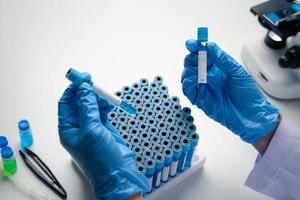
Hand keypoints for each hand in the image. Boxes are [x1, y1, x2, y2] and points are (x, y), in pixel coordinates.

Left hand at [58, 80, 147, 198]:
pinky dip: (106, 105)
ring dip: (98, 98)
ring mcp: (92, 127)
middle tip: (93, 82)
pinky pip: (102, 111)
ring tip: (104, 95)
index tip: (81, 78)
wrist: (118, 173)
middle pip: (79, 102)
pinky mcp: (104, 128)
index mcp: (68, 129)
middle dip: (86, 92)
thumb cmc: (100, 159)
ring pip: (92, 105)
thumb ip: (88, 108)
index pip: (66, 103)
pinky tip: (109, 103)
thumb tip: (84, 89)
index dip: (73, 90)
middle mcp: (79, 127)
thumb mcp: (91, 130)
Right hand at [181, 40, 279, 143]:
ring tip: (199, 71)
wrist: (251, 117)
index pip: (203, 54)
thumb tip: (209, 46)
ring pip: (187, 74)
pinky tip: (194, 80)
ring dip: (189, 70)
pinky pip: (187, 89)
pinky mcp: (199, 99)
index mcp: (218, 67)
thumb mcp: (238, 72)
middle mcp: (209, 76)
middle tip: (198, 58)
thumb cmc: (249, 96)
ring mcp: (203, 87)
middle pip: (192, 62)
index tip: (192, 43)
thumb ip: (222, 59)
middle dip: (192, 58)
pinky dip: (187, 83)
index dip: (196, 47)